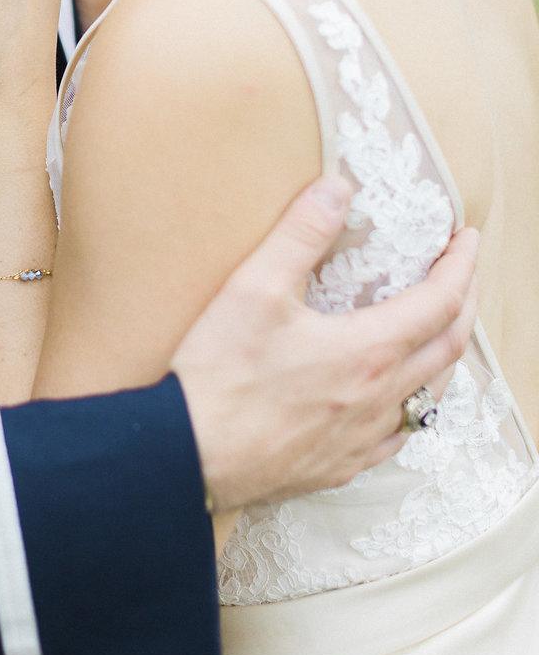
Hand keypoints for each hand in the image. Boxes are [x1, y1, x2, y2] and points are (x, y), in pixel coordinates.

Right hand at [171, 176, 479, 509]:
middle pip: (447, 347)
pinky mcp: (340, 466)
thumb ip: (300, 234)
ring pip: (430, 397)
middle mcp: (378, 398)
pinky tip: (397, 402)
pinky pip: (398, 436)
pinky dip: (413, 405)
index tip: (466, 239)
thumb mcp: (254, 288)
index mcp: (367, 352)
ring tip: (438, 330)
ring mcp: (362, 438)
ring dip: (443, 355)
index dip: (460, 266)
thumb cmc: (220, 375)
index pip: (439, 301)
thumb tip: (336, 188)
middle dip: (464, 304)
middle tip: (462, 275)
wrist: (190, 456)